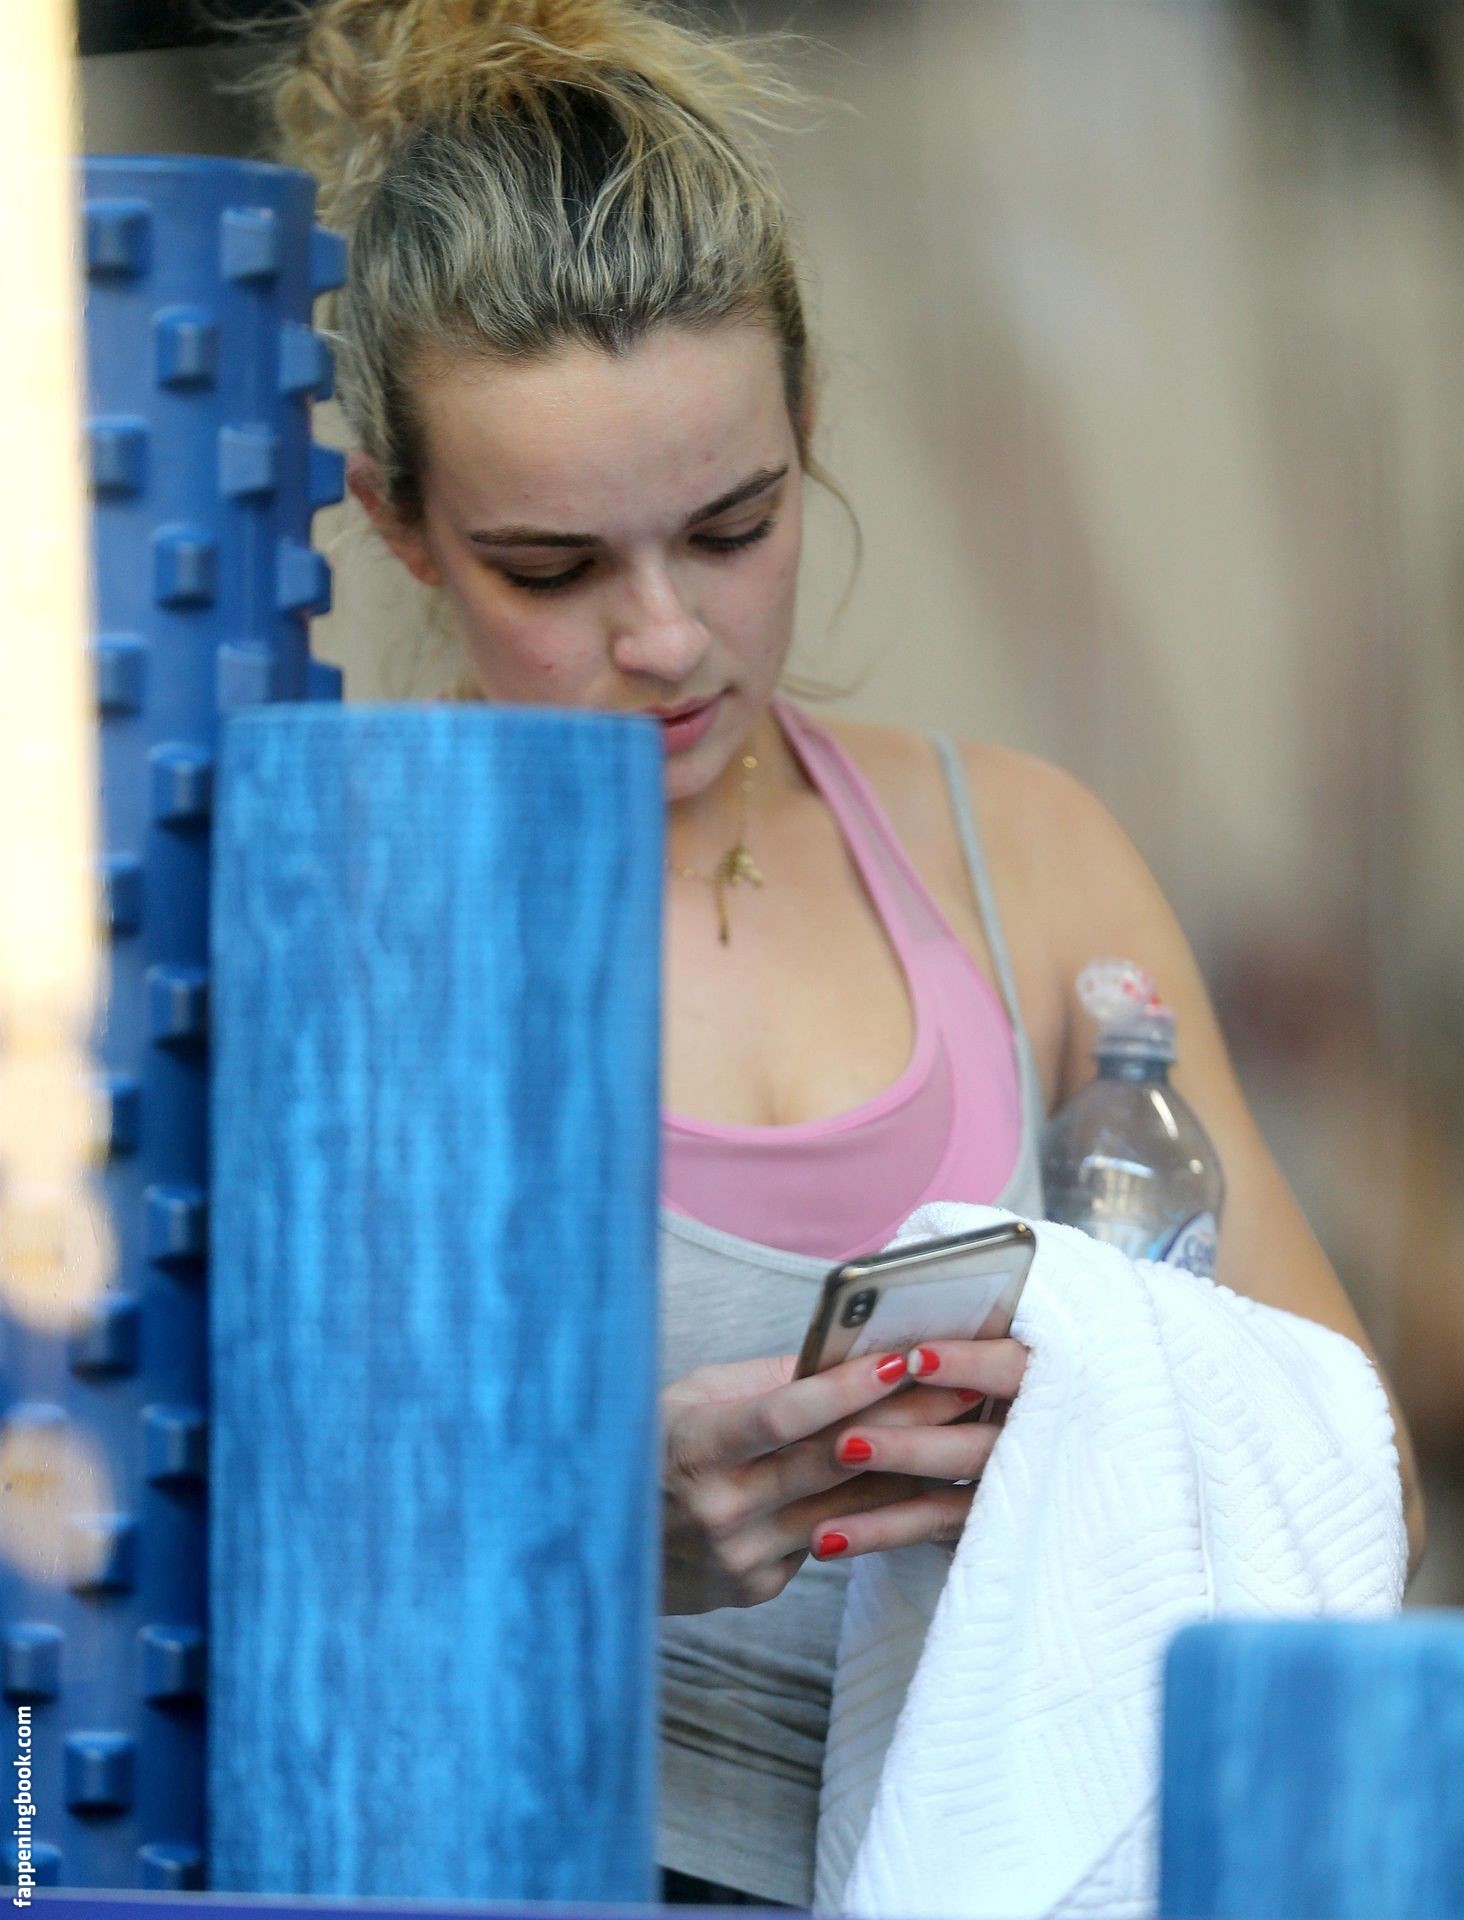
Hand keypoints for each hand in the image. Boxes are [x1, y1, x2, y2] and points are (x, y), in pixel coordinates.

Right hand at [660, 1338, 1026, 1613]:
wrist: (598, 1547)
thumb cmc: (651, 1448)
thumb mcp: (692, 1397)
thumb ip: (767, 1381)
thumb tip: (846, 1354)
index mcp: (694, 1448)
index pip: (782, 1416)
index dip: (846, 1388)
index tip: (903, 1358)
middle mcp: (721, 1510)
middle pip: (832, 1461)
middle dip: (907, 1419)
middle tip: (966, 1382)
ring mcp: (742, 1558)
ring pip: (848, 1507)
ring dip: (913, 1466)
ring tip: (964, 1426)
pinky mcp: (760, 1587)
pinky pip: (832, 1539)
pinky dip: (877, 1508)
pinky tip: (926, 1481)